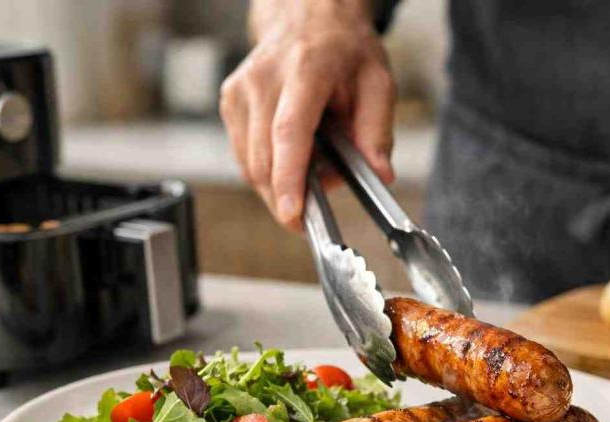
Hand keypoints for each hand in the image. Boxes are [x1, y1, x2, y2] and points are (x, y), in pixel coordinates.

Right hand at [220, 0, 396, 229]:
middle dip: (289, 197)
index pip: (289, 132)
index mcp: (305, 70)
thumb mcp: (378, 83)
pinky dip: (268, 169)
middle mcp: (264, 79)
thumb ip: (378, 132)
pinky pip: (244, 156)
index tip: (294, 214)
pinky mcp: (229, 102)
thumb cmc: (344, 51)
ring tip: (312, 168)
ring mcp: (240, 90)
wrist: (307, 16)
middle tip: (319, 207)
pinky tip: (292, 156)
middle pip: (265, 158)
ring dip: (280, 185)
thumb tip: (380, 174)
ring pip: (250, 164)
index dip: (289, 178)